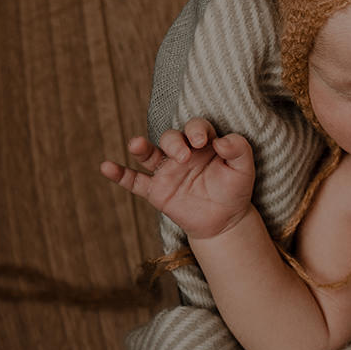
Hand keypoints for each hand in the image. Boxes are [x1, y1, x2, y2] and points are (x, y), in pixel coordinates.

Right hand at [98, 118, 255, 241]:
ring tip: (136, 144)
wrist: (224, 222)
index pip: (195, 127)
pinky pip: (134, 181)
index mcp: (202, 144)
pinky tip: (106, 167)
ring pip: (149, 154)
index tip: (202, 141)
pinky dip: (120, 175)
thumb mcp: (244, 169)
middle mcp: (181, 153)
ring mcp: (166, 171)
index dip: (196, 130)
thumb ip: (239, 150)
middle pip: (170, 138)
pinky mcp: (156, 191)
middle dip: (174, 143)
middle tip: (183, 156)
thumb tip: (222, 142)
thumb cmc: (234, 190)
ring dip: (141, 148)